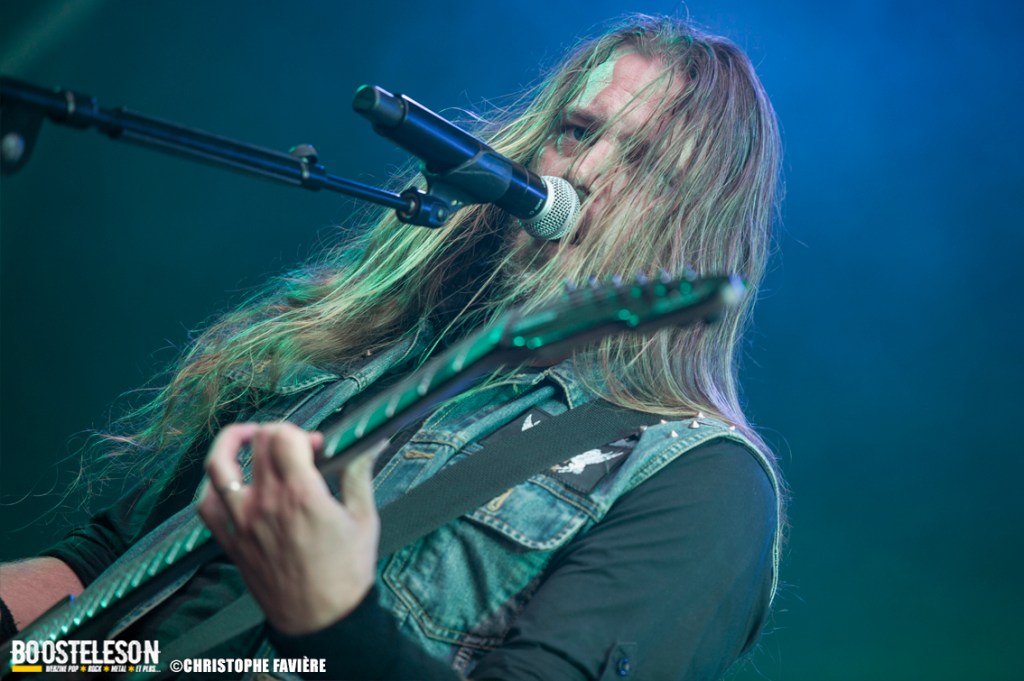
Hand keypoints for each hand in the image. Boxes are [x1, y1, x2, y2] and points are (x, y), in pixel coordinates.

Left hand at [198, 422, 379, 634]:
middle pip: (258, 443)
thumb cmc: (345, 574)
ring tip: (246, 439)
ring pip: (219, 466)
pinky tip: (227, 481)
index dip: (301, 431)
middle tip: (293, 446)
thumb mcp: (364, 520)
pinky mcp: (231, 542)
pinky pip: (207, 506)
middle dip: (277, 433)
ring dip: (231, 444)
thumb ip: (359, 475)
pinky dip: (212, 486)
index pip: (284, 436)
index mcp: (302, 495)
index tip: (315, 445)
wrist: (320, 619)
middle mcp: (267, 504)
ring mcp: (243, 522)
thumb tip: (371, 446)